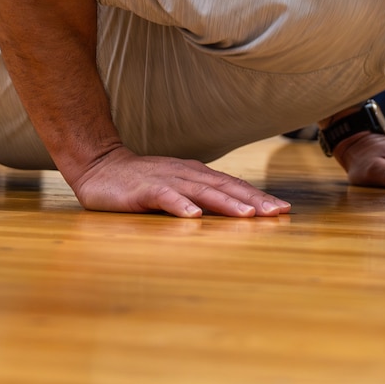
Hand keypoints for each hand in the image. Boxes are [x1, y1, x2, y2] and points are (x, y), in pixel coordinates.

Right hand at [72, 146, 291, 217]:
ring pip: (202, 192)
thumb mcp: (178, 187)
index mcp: (197, 175)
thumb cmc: (141, 182)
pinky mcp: (144, 189)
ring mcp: (166, 180)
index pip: (234, 185)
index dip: (258, 197)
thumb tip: (235, 210)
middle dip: (253, 200)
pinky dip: (181, 206)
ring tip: (247, 215)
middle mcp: (187, 174)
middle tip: (278, 213)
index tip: (283, 209)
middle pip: (225, 187)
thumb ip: (201, 196)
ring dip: (226, 203)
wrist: (101, 166)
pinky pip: (165, 197)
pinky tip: (194, 217)